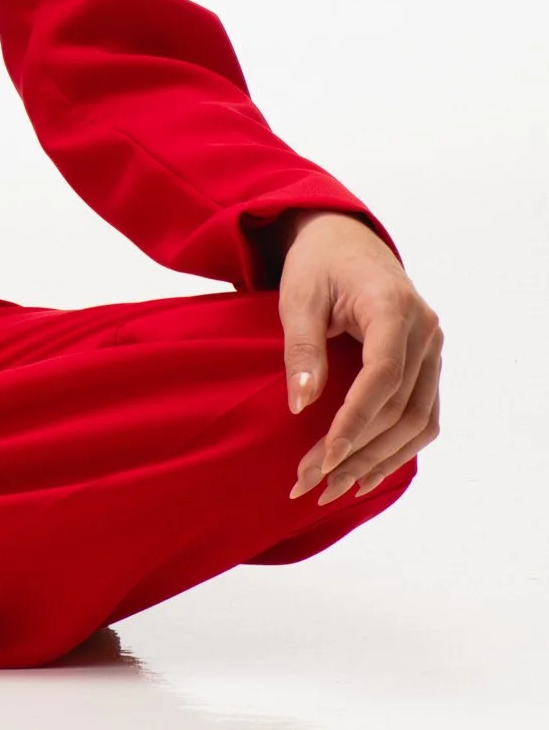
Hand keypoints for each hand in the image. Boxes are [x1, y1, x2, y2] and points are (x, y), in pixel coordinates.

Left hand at [279, 210, 442, 504]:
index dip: (356, 419)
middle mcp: (425, 331)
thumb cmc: (317, 265)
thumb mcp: (298, 297)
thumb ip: (302, 348)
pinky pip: (422, 416)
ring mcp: (432, 350)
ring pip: (417, 420)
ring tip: (335, 488)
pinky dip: (397, 449)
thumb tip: (301, 404)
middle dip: (357, 450)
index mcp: (393, 307)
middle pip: (400, 406)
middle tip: (312, 482)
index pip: (383, 375)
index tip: (325, 455)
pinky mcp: (428, 365)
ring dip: (378, 459)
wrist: (345, 240)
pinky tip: (366, 474)